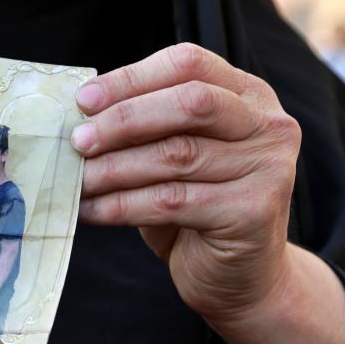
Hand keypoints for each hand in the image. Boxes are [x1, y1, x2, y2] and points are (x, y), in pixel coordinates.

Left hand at [73, 43, 300, 324]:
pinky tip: (90, 210)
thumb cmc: (197, 211)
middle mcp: (267, 124)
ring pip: (176, 156)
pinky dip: (122, 205)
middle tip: (77, 141)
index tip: (84, 99)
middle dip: (124, 120)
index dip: (132, 78)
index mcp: (248, 95)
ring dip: (115, 168)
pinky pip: (172, 202)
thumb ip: (146, 130)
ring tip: (76, 180)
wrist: (240, 279)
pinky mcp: (253, 211)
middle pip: (190, 103)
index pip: (189, 64)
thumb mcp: (173, 158)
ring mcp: (267, 167)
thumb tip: (80, 115)